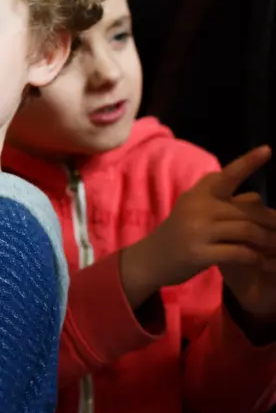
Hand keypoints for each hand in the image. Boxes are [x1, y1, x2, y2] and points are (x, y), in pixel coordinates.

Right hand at [121, 146, 275, 307]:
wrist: (150, 260)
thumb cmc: (179, 234)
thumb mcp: (195, 211)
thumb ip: (223, 202)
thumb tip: (258, 200)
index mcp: (199, 194)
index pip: (226, 176)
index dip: (247, 163)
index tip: (268, 150)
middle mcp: (198, 208)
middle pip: (247, 211)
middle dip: (271, 222)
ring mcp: (197, 231)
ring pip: (247, 231)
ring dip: (267, 241)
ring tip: (275, 248)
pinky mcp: (199, 254)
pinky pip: (238, 253)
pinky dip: (254, 258)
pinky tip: (260, 262)